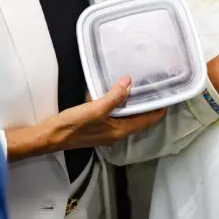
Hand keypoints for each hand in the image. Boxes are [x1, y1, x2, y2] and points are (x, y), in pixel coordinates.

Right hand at [47, 76, 164, 150]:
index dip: (160, 109)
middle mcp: (118, 132)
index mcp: (121, 131)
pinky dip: (122, 103)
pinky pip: (117, 113)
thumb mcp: (95, 109)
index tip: (169, 94)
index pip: (149, 121)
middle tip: (157, 85)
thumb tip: (129, 81)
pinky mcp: (99, 125)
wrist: (50, 136)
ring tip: (142, 85)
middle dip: (150, 104)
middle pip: (141, 118)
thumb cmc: (73, 125)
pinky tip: (118, 91)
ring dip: (135, 103)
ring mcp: (108, 130)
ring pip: (129, 115)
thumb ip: (113, 96)